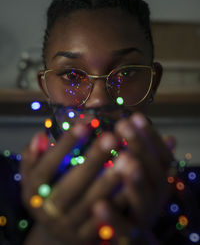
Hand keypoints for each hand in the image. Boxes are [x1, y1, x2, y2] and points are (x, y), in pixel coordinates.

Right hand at [20, 123, 123, 243]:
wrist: (54, 228)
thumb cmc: (48, 190)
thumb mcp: (34, 174)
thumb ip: (33, 155)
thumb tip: (40, 136)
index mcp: (33, 191)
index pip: (47, 166)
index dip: (65, 145)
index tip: (84, 124)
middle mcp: (49, 210)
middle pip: (72, 185)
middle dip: (93, 160)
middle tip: (111, 137)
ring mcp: (68, 226)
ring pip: (91, 202)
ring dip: (110, 180)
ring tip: (127, 157)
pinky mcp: (86, 237)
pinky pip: (105, 220)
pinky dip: (120, 202)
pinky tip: (133, 182)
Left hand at [92, 113, 175, 240]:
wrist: (133, 238)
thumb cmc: (135, 200)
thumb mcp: (145, 178)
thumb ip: (150, 159)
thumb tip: (171, 138)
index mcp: (160, 183)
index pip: (162, 158)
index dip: (151, 137)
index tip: (135, 116)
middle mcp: (156, 200)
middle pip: (154, 175)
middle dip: (140, 147)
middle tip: (123, 125)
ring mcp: (145, 219)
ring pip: (144, 201)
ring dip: (135, 180)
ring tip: (125, 159)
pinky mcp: (130, 239)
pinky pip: (124, 230)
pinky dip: (113, 217)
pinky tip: (98, 205)